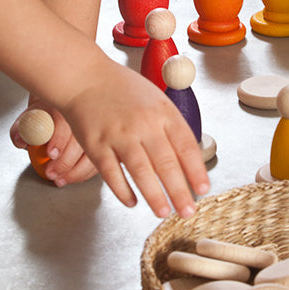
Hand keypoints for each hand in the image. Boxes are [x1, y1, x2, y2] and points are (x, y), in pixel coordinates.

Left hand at [10, 102, 97, 185]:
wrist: (57, 111)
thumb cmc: (44, 116)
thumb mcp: (28, 118)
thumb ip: (20, 129)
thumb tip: (21, 140)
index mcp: (62, 108)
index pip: (64, 122)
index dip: (58, 140)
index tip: (51, 154)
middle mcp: (82, 117)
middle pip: (81, 140)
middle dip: (66, 162)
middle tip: (51, 173)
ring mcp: (94, 131)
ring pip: (93, 153)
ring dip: (77, 171)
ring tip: (60, 179)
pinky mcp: (99, 144)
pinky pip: (98, 160)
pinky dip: (86, 173)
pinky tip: (73, 177)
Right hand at [59, 69, 209, 217]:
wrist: (85, 77)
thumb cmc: (122, 89)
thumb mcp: (155, 99)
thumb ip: (170, 125)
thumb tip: (188, 158)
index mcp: (163, 112)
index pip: (186, 146)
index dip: (196, 171)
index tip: (203, 190)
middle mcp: (144, 123)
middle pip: (167, 164)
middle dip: (179, 191)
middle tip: (188, 211)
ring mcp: (119, 135)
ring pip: (141, 172)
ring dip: (154, 196)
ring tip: (163, 212)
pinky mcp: (96, 145)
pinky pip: (112, 174)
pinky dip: (123, 191)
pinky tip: (132, 202)